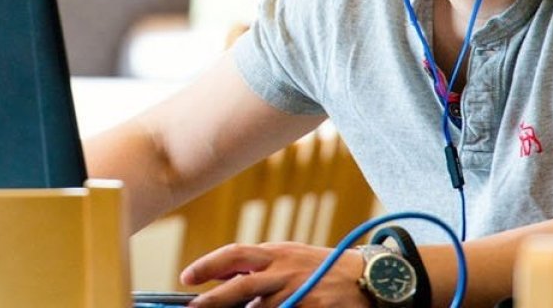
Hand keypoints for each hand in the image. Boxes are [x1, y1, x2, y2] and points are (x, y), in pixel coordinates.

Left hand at [181, 241, 368, 307]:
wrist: (367, 278)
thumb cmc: (320, 268)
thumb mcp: (287, 257)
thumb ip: (256, 266)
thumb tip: (220, 274)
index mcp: (274, 253)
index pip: (233, 254)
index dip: (206, 265)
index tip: (185, 277)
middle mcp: (284, 270)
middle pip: (240, 287)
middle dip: (212, 300)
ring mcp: (299, 292)